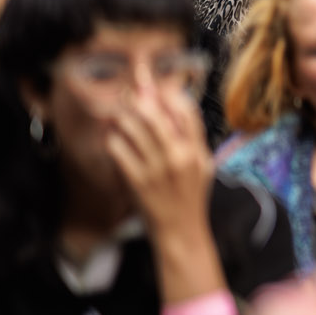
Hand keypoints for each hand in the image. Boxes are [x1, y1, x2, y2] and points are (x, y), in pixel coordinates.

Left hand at [105, 83, 212, 234]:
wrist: (180, 230)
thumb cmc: (190, 195)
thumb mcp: (202, 164)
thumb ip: (191, 136)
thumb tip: (175, 106)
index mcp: (196, 151)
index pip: (185, 109)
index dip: (168, 92)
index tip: (155, 84)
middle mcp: (177, 157)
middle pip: (153, 114)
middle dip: (137, 99)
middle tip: (128, 93)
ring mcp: (155, 169)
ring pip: (131, 128)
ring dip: (121, 118)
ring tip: (119, 117)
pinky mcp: (136, 180)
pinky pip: (117, 149)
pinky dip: (113, 140)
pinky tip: (114, 140)